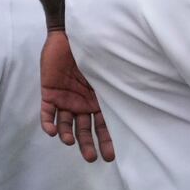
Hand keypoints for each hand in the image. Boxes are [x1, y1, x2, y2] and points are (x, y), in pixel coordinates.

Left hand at [40, 29, 113, 162]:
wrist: (70, 32)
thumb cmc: (93, 47)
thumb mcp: (108, 67)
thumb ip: (116, 82)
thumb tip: (142, 93)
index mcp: (98, 99)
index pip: (103, 124)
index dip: (108, 139)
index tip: (112, 155)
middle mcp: (82, 102)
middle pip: (84, 129)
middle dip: (88, 144)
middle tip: (91, 158)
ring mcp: (65, 99)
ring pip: (66, 125)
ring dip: (67, 135)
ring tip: (71, 142)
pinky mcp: (49, 94)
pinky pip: (47, 113)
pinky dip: (48, 124)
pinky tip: (52, 131)